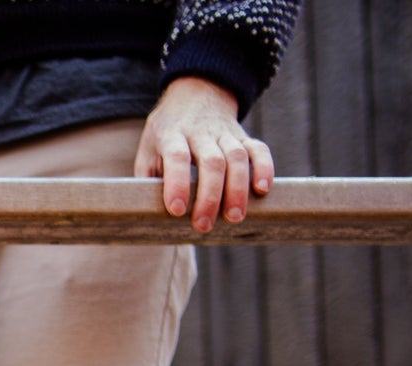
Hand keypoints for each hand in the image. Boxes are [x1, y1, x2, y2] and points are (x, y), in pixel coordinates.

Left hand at [134, 77, 274, 232]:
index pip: (177, 157)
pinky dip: (264, 168)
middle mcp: (200, 132)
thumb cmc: (166, 133)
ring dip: (238, 188)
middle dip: (210, 196)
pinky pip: (258, 149)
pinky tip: (263, 190)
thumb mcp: (147, 149)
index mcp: (172, 135)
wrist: (195, 93)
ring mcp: (225, 133)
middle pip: (212, 162)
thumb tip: (146, 213)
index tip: (177, 210)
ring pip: (237, 157)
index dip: (177, 183)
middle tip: (204, 225)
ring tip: (234, 217)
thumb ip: (147, 179)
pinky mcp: (243, 136)